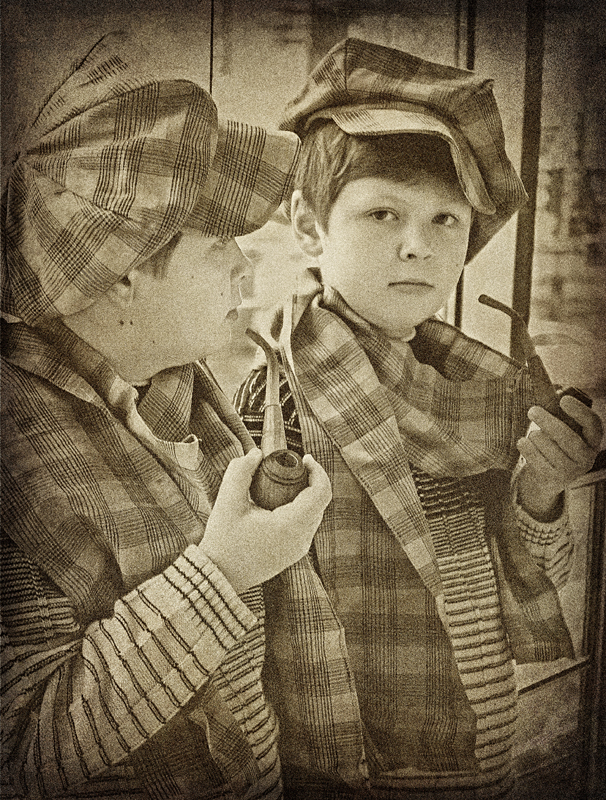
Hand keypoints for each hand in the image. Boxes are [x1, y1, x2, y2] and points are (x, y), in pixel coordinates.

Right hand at [199, 448, 331, 592]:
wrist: (218, 576)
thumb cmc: (222, 541)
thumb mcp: (227, 501)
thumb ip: (240, 471)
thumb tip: (256, 453)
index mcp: (291, 526)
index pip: (321, 493)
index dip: (318, 471)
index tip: (305, 459)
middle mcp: (302, 539)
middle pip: (320, 503)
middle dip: (311, 480)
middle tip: (294, 466)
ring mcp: (299, 549)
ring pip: (315, 514)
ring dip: (307, 495)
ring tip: (287, 482)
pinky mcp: (292, 554)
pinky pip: (306, 526)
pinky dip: (301, 509)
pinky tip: (282, 501)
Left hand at [516, 395, 602, 519]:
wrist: (548, 477)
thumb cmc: (556, 444)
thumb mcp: (564, 428)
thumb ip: (560, 412)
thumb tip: (551, 389)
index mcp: (592, 439)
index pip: (593, 424)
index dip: (579, 411)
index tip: (563, 400)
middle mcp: (586, 457)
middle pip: (568, 438)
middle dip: (548, 422)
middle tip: (532, 410)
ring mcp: (570, 471)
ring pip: (549, 448)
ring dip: (536, 436)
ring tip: (533, 434)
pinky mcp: (553, 480)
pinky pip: (536, 460)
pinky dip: (527, 448)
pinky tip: (522, 442)